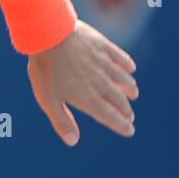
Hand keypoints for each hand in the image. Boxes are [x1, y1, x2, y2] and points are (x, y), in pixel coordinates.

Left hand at [26, 19, 138, 145]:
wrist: (49, 36)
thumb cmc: (45, 70)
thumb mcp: (48, 100)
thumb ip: (61, 121)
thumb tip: (73, 141)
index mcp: (88, 98)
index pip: (110, 116)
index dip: (121, 125)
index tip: (129, 131)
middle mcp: (101, 83)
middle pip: (119, 100)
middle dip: (126, 111)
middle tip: (130, 116)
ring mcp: (104, 64)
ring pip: (124, 80)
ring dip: (130, 89)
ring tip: (133, 94)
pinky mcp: (103, 47)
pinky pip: (121, 58)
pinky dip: (127, 66)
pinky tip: (130, 69)